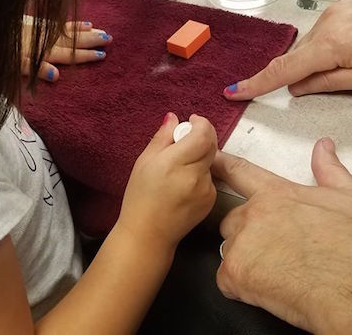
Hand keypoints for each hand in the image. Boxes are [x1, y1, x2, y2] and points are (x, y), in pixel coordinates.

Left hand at [23, 21, 112, 81]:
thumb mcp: (12, 63)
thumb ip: (34, 69)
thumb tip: (57, 76)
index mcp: (41, 50)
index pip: (68, 54)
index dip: (84, 55)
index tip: (103, 54)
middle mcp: (44, 38)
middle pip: (71, 40)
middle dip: (90, 40)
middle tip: (110, 38)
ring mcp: (39, 29)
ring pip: (66, 30)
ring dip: (83, 32)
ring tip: (99, 30)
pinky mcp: (33, 23)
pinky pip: (58, 23)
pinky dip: (70, 24)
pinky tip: (79, 22)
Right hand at [118, 113, 217, 248]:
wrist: (148, 234)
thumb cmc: (140, 197)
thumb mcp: (144, 162)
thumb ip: (162, 137)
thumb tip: (173, 117)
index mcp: (174, 163)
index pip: (203, 134)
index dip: (201, 123)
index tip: (191, 121)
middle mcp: (194, 175)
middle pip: (211, 144)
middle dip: (201, 136)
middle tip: (184, 140)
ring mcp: (205, 189)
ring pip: (210, 160)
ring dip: (199, 156)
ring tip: (179, 168)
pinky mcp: (211, 199)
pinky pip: (210, 177)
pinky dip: (200, 173)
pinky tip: (183, 185)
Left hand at [212, 139, 351, 333]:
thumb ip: (330, 170)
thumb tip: (324, 146)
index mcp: (278, 194)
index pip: (240, 172)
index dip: (222, 165)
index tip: (208, 160)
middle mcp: (254, 214)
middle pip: (233, 219)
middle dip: (248, 233)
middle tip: (279, 251)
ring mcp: (242, 244)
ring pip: (231, 250)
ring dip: (246, 260)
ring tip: (280, 272)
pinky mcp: (235, 274)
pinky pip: (227, 279)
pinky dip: (243, 286)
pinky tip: (271, 289)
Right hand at [224, 0, 351, 99]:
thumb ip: (327, 83)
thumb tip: (297, 87)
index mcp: (331, 42)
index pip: (284, 68)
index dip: (257, 83)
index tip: (234, 91)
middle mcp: (330, 18)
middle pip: (301, 51)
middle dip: (304, 71)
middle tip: (322, 86)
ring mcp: (344, 3)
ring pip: (319, 36)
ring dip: (326, 53)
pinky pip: (335, 21)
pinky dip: (339, 37)